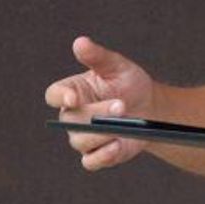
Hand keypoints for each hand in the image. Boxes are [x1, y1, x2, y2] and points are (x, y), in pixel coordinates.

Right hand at [44, 35, 153, 170]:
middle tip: (121, 105)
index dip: (62, 97)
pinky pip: (91, 161)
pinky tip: (118, 145)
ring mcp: (83, 137)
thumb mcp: (117, 66)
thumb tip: (80, 42)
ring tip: (123, 125)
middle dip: (96, 113)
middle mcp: (73, 115)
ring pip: (80, 141)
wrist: (149, 107)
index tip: (74, 97)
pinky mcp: (97, 154)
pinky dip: (103, 156)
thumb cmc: (128, 83)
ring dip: (102, 135)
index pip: (55, 95)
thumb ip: (98, 57)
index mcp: (72, 91)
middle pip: (71, 119)